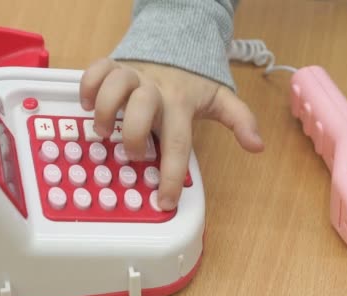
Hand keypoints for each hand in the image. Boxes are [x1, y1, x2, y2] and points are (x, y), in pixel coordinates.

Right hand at [79, 58, 263, 210]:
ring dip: (106, 112)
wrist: (175, 42)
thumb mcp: (220, 99)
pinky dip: (88, 87)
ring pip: (115, 86)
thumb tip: (257, 146)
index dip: (170, 175)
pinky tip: (89, 105)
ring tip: (105, 132)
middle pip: (142, 109)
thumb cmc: (192, 81)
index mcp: (181, 103)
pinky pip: (96, 70)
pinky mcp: (114, 66)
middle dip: (133, 135)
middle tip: (132, 154)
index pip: (178, 143)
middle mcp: (155, 89)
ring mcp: (133, 75)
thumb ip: (240, 120)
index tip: (164, 202)